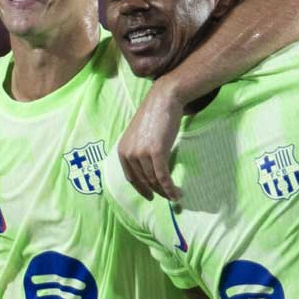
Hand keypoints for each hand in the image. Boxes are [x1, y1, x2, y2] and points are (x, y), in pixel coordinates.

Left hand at [118, 77, 182, 201]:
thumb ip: (140, 152)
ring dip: (165, 192)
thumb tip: (149, 171)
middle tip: (168, 197)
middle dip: (157, 192)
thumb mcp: (140, 136)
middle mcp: (129, 153)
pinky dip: (170, 188)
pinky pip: (163, 176)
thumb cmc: (154, 116)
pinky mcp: (156, 152)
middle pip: (144, 181)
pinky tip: (176, 193)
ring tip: (175, 196)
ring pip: (154, 180)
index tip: (151, 196)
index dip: (141, 189)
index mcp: (122, 150)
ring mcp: (141, 153)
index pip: (131, 177)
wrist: (164, 100)